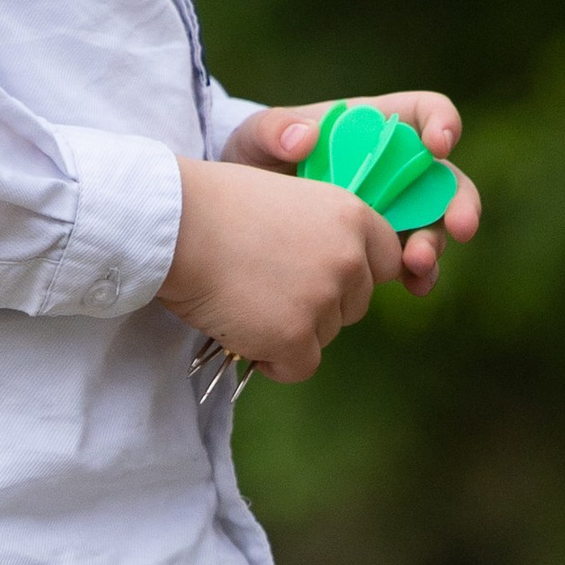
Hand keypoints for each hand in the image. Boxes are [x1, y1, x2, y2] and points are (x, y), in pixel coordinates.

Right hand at [159, 159, 398, 381]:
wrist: (175, 226)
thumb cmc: (218, 206)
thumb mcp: (291, 197)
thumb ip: (326, 231)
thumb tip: (340, 272)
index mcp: (352, 215)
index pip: (389, 259)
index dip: (356, 274)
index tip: (325, 277)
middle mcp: (349, 258)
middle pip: (356, 305)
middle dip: (319, 305)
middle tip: (268, 285)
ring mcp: (323, 300)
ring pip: (325, 337)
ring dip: (291, 330)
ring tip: (247, 299)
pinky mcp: (293, 336)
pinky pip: (299, 367)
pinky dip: (273, 359)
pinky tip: (243, 329)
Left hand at [221, 91, 480, 294]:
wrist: (235, 213)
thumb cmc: (254, 160)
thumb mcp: (255, 139)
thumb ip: (273, 131)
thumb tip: (303, 139)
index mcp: (376, 128)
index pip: (426, 113)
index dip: (442, 124)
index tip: (436, 147)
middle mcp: (395, 170)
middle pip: (445, 180)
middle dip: (458, 203)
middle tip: (460, 227)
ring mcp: (392, 212)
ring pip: (433, 226)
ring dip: (434, 244)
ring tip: (416, 263)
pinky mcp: (380, 250)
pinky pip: (409, 263)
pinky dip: (418, 275)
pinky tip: (414, 286)